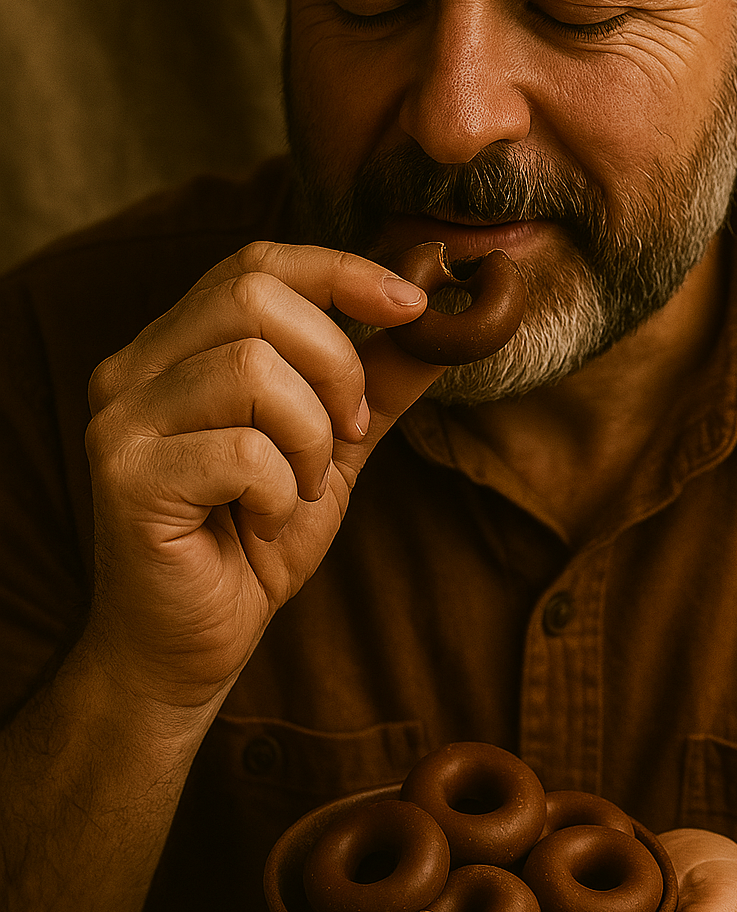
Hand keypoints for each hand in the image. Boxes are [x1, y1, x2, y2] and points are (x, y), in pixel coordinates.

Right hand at [84, 241, 438, 710]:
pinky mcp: (126, 476)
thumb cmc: (254, 543)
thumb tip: (440, 316)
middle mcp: (135, 366)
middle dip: (335, 364)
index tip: (412, 304)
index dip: (342, 272)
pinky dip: (280, 491)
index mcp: (177, 346)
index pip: (256, 263)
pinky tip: (263, 523)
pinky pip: (241, 449)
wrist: (192, 648)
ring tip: (298, 489)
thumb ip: (376, 380)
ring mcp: (121, 418)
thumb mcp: (333, 448)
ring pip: (251, 369)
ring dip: (309, 438)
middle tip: (350, 434)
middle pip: (253, 295)